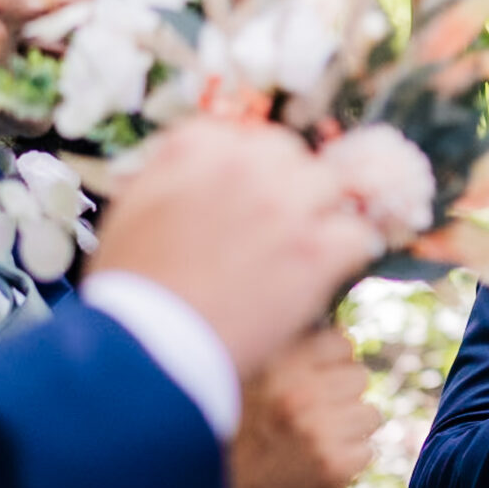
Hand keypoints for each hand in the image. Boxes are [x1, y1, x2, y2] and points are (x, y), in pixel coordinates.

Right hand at [90, 120, 383, 377]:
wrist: (145, 349)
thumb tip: (209, 161)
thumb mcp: (133, 208)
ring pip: (330, 188)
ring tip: (298, 255)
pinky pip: (356, 235)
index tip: (249, 199)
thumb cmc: (132, 290)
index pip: (248, 137)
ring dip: (319, 217)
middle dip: (288, 189)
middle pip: (294, 157)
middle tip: (276, 229)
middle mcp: (245, 165)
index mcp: (196, 148)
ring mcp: (285, 206)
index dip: (254, 172)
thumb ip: (175, 173)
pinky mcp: (316, 250)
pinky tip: (323, 275)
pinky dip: (346, 256)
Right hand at [227, 325, 379, 487]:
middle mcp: (299, 394)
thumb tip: (338, 330)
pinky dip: (347, 460)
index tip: (315, 377)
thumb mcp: (246, 375)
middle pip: (359, 376)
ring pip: (370, 414)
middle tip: (311, 414)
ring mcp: (318, 432)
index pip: (340, 342)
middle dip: (341, 394)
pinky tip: (315, 464)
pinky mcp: (334, 468)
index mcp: (276, 363)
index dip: (331, 360)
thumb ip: (288, 349)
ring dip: (348, 428)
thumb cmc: (231, 432)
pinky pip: (367, 451)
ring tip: (312, 440)